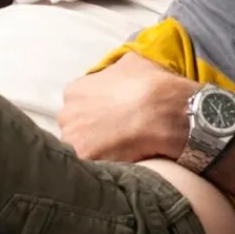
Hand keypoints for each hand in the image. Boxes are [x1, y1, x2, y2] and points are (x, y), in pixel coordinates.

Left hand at [59, 52, 196, 160]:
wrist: (167, 112)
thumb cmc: (153, 87)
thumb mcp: (133, 64)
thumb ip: (115, 72)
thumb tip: (117, 75)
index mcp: (75, 91)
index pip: (77, 107)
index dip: (95, 115)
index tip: (111, 121)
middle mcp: (68, 114)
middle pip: (75, 129)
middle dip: (91, 134)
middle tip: (116, 139)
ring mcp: (73, 139)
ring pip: (80, 150)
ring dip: (96, 153)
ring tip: (121, 154)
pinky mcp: (86, 161)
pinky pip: (91, 169)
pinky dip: (104, 169)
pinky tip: (122, 165)